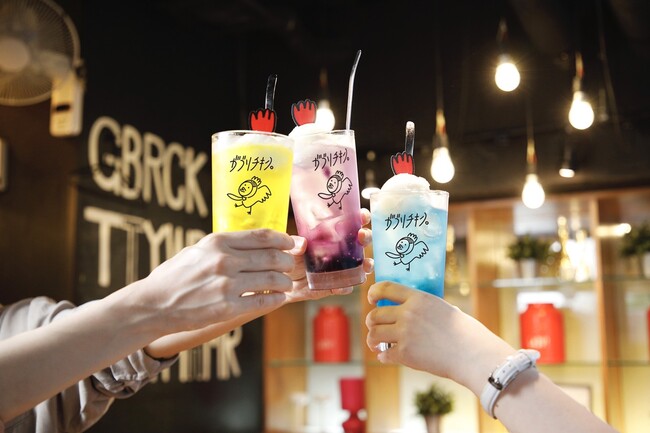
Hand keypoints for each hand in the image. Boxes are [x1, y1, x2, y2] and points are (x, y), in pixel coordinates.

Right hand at [137, 229, 295, 333]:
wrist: (153, 304)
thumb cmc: (175, 276)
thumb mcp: (197, 251)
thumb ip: (223, 246)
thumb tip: (254, 243)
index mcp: (217, 242)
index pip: (262, 236)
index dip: (283, 239)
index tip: (292, 244)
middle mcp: (224, 260)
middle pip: (272, 257)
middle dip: (287, 262)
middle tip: (291, 266)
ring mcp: (226, 284)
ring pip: (272, 280)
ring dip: (285, 282)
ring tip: (286, 284)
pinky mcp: (227, 307)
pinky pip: (262, 301)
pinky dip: (276, 300)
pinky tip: (279, 299)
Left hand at [284, 208, 373, 302]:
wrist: (281, 281)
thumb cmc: (288, 257)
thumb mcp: (289, 247)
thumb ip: (295, 244)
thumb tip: (303, 243)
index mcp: (332, 234)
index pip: (351, 222)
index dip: (361, 218)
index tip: (362, 215)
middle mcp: (340, 250)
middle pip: (361, 241)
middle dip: (366, 237)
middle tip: (362, 235)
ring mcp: (340, 268)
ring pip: (361, 265)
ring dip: (366, 264)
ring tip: (365, 264)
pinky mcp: (335, 285)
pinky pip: (346, 286)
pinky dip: (347, 286)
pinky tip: (342, 286)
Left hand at [365, 282, 514, 392]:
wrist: (472, 354)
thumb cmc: (464, 331)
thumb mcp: (444, 308)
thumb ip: (424, 307)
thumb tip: (411, 308)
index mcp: (418, 298)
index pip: (386, 288)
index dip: (374, 292)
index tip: (371, 298)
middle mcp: (407, 314)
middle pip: (375, 315)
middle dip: (371, 322)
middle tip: (374, 326)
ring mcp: (405, 334)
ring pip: (374, 334)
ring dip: (372, 340)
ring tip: (376, 343)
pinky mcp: (405, 354)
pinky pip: (384, 355)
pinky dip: (383, 357)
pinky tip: (386, 357)